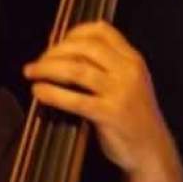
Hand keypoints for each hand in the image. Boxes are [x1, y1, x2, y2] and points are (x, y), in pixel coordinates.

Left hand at [23, 21, 182, 181]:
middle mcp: (128, 71)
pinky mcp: (110, 114)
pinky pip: (74, 99)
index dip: (72, 32)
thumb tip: (59, 47)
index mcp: (132, 59)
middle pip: (84, 48)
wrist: (151, 150)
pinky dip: (52, 93)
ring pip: (76, 70)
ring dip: (47, 68)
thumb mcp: (126, 82)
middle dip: (54, 51)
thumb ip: (102, 64)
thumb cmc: (131, 115)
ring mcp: (121, 92)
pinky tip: (38, 92)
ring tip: (30, 73)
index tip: (55, 41)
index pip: (101, 30)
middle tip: (37, 62)